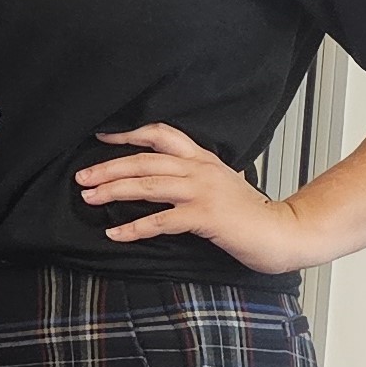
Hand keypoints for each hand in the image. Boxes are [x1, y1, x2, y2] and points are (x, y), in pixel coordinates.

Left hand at [78, 124, 319, 271]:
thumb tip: (163, 178)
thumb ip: (195, 176)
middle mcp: (200, 170)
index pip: (162, 134)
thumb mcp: (222, 184)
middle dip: (109, 168)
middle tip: (82, 177)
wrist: (282, 232)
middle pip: (145, 160)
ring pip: (148, 185)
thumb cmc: (250, 213)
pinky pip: (160, 220)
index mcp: (203, 159)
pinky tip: (115, 233)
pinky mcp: (204, 216)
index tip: (102, 137)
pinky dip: (133, 228)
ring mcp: (202, 192)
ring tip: (89, 198)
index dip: (129, 133)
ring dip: (114, 191)